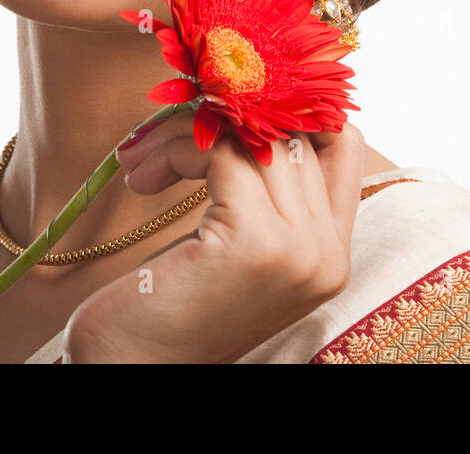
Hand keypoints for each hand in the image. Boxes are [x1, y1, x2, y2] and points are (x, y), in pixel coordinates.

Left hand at [61, 114, 364, 362]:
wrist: (129, 371)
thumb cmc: (168, 305)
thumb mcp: (233, 242)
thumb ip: (264, 189)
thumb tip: (250, 98)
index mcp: (332, 255)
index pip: (340, 143)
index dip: (287, 110)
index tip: (224, 106)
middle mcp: (328, 255)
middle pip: (295, 132)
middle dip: (224, 115)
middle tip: (164, 131)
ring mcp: (299, 250)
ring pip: (258, 136)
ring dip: (189, 131)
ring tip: (143, 157)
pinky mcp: (255, 242)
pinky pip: (223, 151)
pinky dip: (177, 149)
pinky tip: (143, 176)